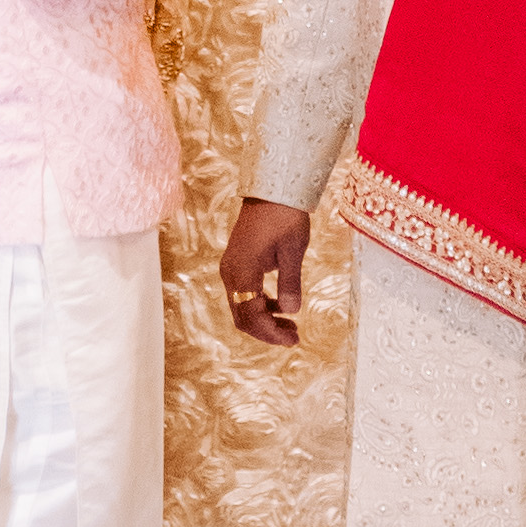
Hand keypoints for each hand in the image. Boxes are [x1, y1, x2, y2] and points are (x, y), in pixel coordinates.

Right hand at [221, 198, 309, 345]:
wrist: (272, 188)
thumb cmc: (285, 216)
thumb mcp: (293, 252)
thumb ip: (290, 284)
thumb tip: (291, 311)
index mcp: (242, 272)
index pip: (252, 317)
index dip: (272, 333)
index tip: (295, 339)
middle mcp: (230, 272)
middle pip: (242, 316)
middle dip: (266, 331)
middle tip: (294, 335)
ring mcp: (230, 267)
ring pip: (241, 306)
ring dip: (263, 319)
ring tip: (290, 324)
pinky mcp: (235, 262)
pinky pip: (242, 293)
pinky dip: (259, 304)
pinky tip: (279, 304)